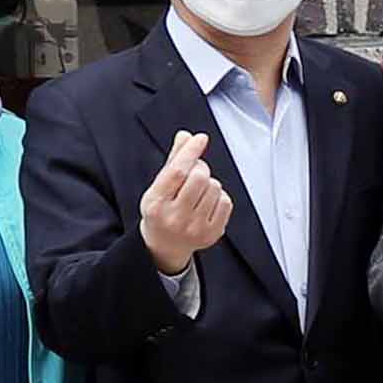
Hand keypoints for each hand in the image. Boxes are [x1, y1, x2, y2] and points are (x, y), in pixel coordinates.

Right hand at [139, 128, 234, 274]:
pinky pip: (226, 202)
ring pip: (215, 187)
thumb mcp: (159, 186)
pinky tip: (207, 203)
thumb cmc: (161, 211)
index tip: (200, 139)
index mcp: (156, 203)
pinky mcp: (211, 234)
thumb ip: (173, 160)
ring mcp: (194, 228)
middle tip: (194, 173)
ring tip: (198, 192)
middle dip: (200, 168)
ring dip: (209, 183)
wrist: (164, 246)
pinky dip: (219, 197)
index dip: (190, 152)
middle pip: (199, 177)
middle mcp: (174, 218)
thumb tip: (186, 137)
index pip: (177, 172)